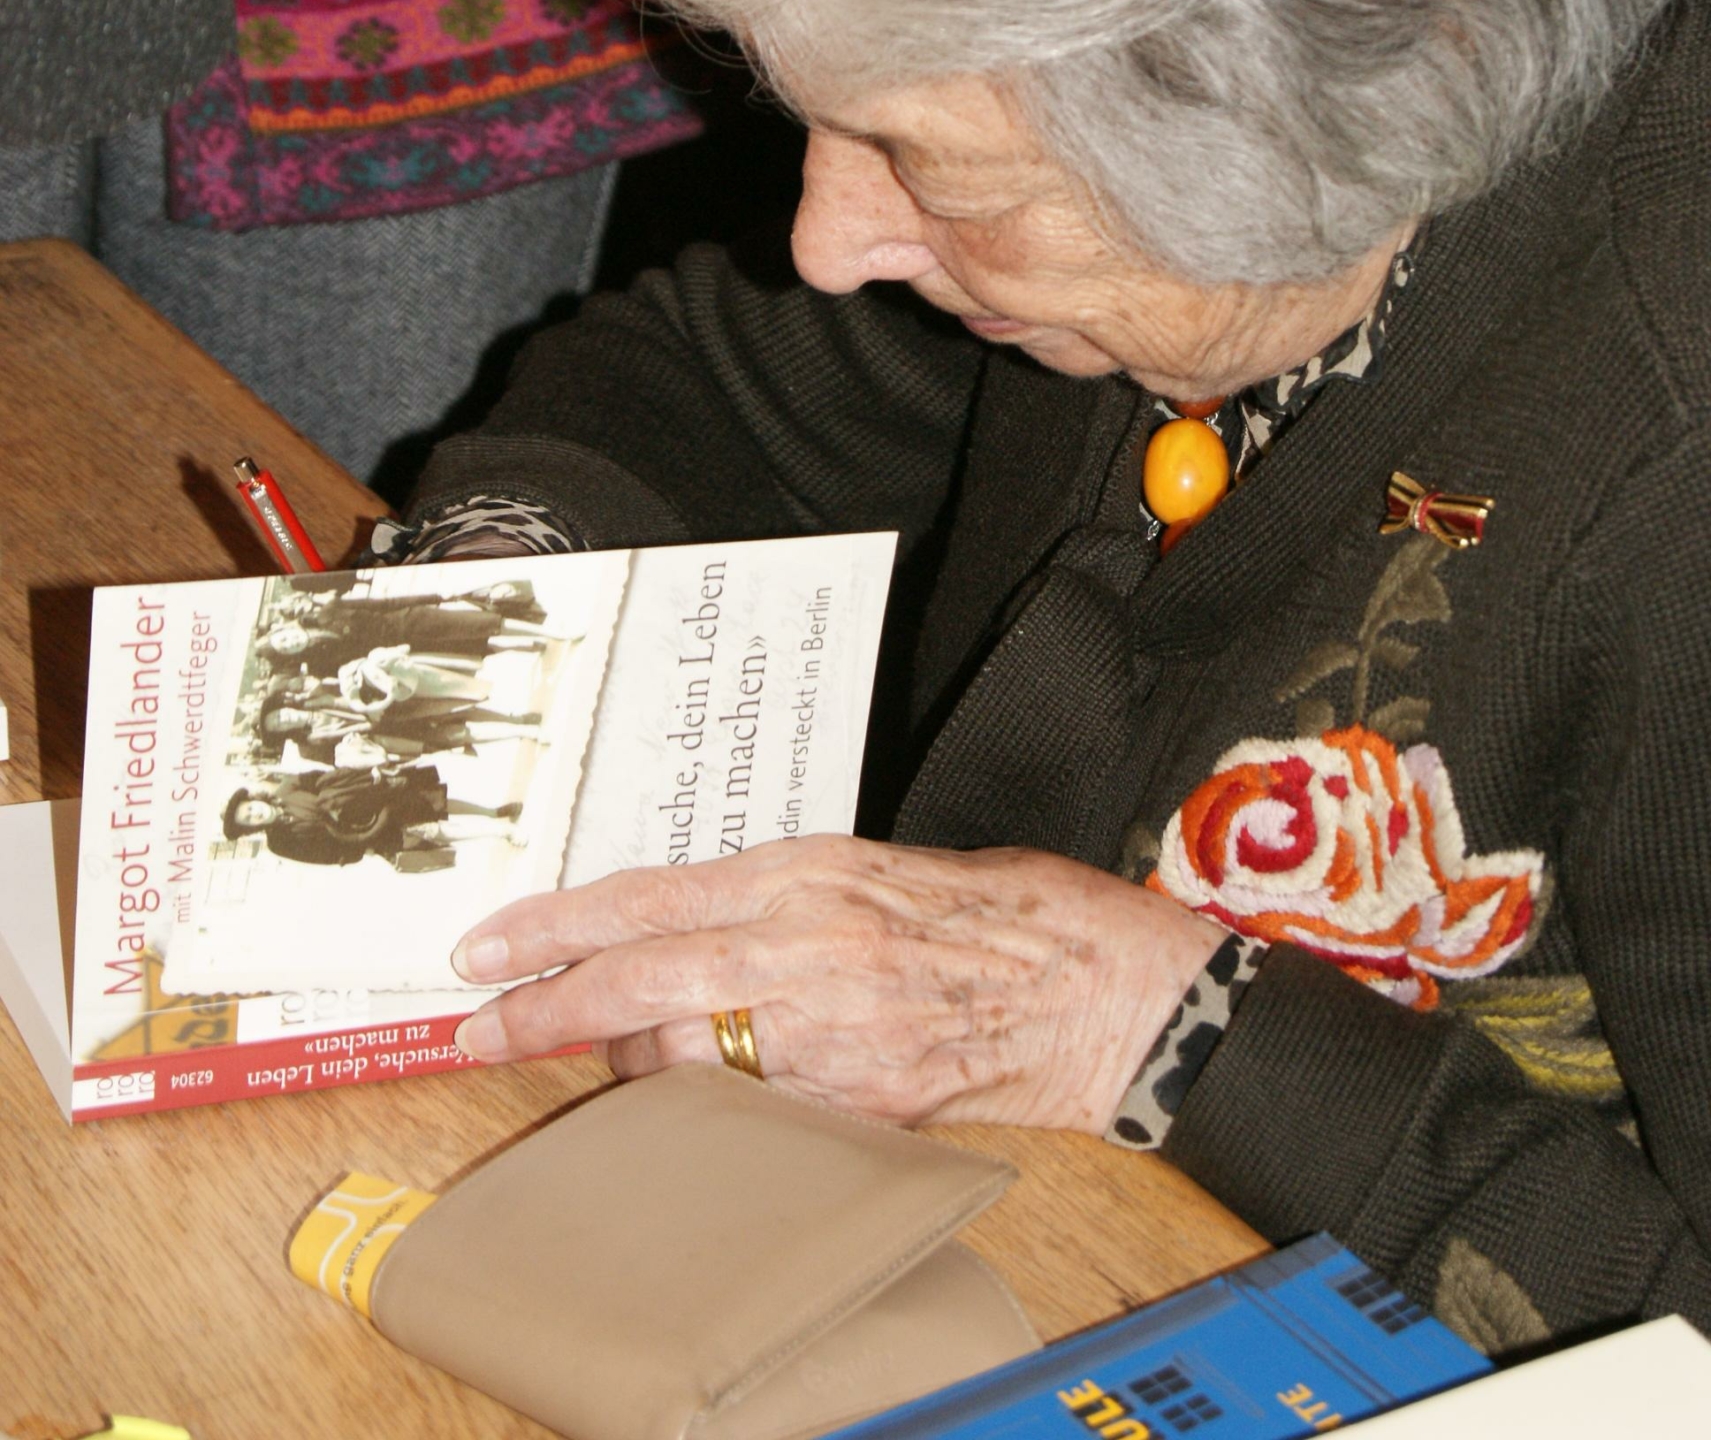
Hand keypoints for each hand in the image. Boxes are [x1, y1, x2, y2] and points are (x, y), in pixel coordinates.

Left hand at [450, 834, 1223, 1131]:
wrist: (1093, 983)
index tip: (483, 950)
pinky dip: (711, 1101)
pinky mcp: (855, 1102)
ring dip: (629, 1057)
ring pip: (680, 1053)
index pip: (643, 899)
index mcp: (804, 871)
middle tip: (473, 1030)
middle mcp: (803, 945)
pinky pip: (747, 1108)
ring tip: (605, 1050)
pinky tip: (703, 1091)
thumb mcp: (871, 867)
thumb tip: (688, 924)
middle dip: (541, 1012)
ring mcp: (826, 1032)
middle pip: (635, 981)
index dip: (551, 929)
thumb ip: (778, 895)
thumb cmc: (997, 910)